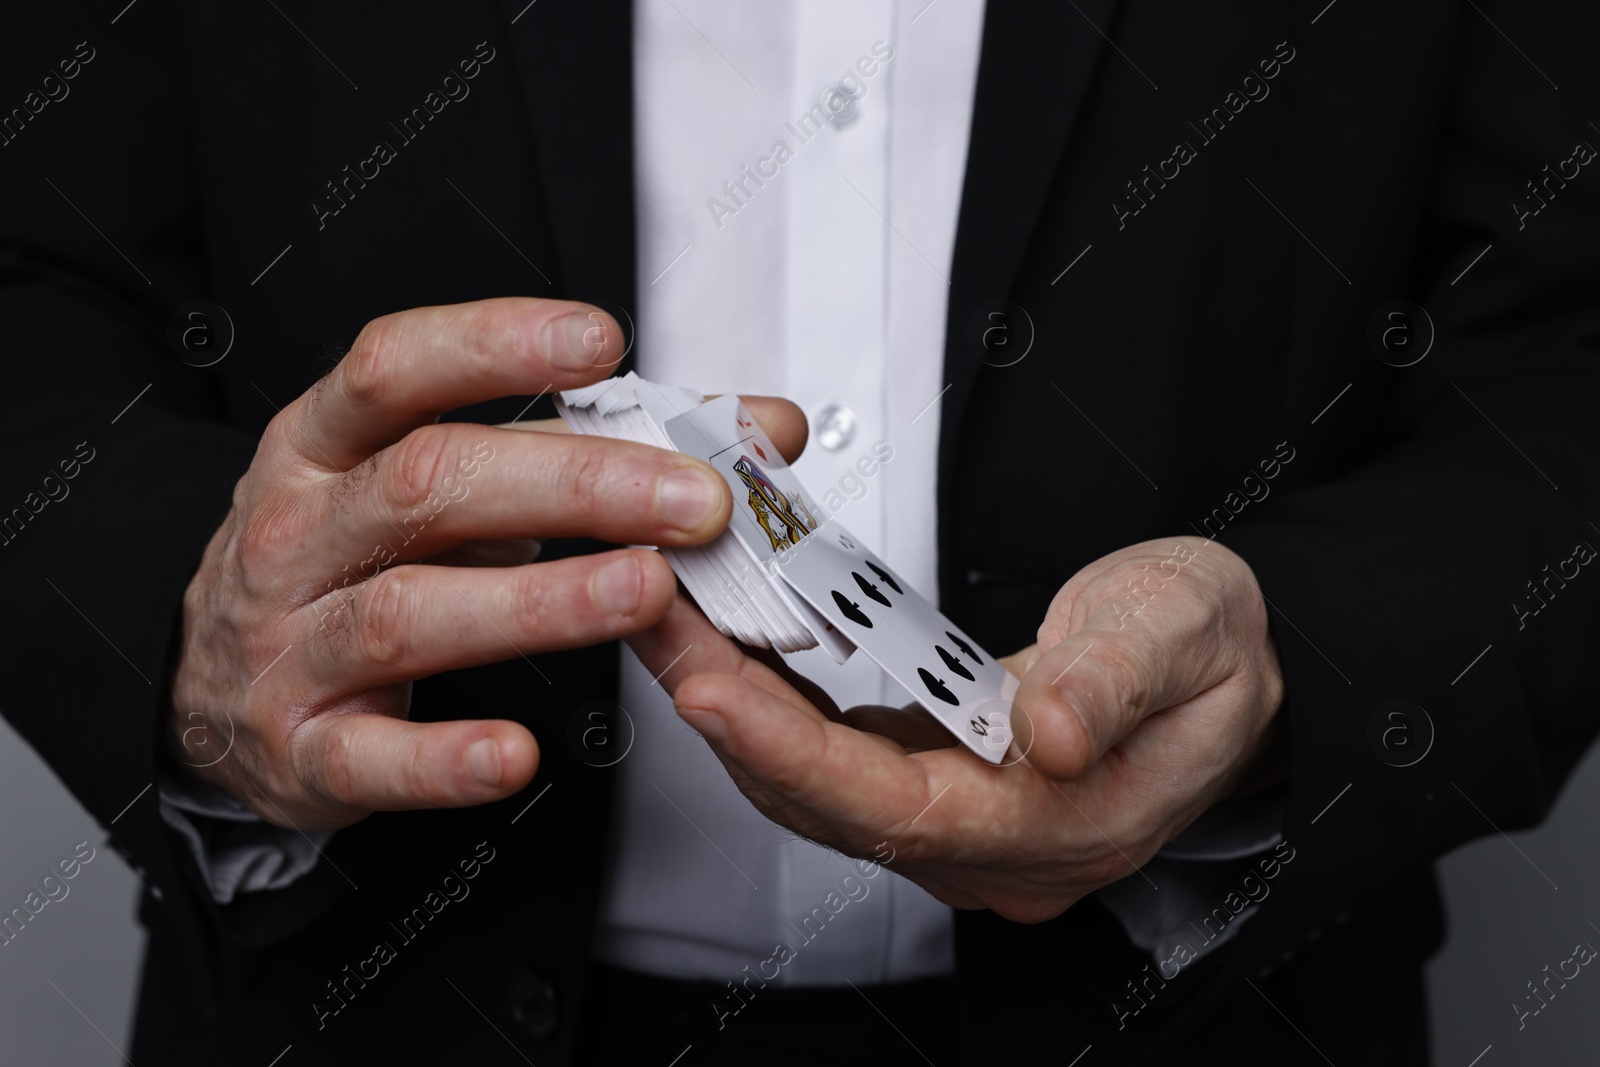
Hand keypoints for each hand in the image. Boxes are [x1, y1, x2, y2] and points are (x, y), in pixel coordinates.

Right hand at [166, 297, 804, 831]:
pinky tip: (519, 752)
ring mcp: (288, 643)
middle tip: (691, 499)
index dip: (496, 345)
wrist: (215, 685)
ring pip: (406, 611)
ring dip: (536, 602)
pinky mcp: (303, 748)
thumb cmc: (358, 560)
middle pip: (429, 484)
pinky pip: (372, 757)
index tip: (601, 343)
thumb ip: (597, 447)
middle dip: (573, 484)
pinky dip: (446, 757)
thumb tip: (760, 427)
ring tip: (644, 591)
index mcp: (327, 443)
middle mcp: (299, 531)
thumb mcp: (453, 484)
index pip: (396, 367)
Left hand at [628, 536, 1282, 921]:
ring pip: (815, 784)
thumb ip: (1113, 678)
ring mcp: (963, 828)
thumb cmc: (1216, 650)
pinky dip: (770, 707)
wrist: (1234, 670)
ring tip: (667, 615)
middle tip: (653, 617)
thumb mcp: (1187, 632)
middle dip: (727, 713)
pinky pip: (830, 761)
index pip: (901, 809)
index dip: (792, 754)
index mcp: (1065, 824)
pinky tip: (728, 645)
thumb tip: (1048, 732)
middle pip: (831, 799)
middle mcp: (999, 848)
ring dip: (732, 704)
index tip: (707, 688)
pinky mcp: (938, 791)